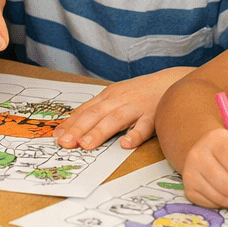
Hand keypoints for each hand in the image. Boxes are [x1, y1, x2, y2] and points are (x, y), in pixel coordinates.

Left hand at [57, 68, 192, 150]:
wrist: (172, 81)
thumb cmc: (139, 93)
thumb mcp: (116, 96)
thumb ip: (98, 111)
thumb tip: (73, 127)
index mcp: (108, 97)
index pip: (85, 110)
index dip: (70, 123)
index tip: (56, 136)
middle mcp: (119, 100)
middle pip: (95, 115)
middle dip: (78, 129)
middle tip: (65, 143)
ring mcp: (136, 108)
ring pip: (115, 120)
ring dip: (100, 132)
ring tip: (86, 144)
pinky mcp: (154, 116)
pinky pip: (144, 127)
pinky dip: (134, 135)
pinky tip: (125, 144)